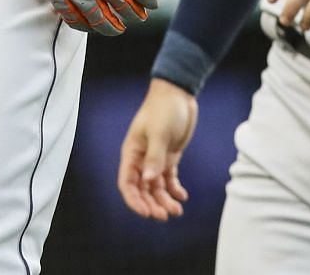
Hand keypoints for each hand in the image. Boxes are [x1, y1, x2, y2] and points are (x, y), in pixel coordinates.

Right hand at [117, 78, 196, 220]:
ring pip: (156, 187)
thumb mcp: (159, 132)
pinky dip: (174, 189)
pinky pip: (169, 179)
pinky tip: (182, 196)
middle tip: (164, 215)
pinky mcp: (169, 157)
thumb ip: (155, 156)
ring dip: (164, 200)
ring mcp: (155, 159)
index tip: (146, 213)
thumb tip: (149, 180)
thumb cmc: (164, 109)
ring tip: (176, 210)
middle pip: (142, 189)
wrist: (178, 94)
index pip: (127, 183)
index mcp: (132, 153)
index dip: (134, 200)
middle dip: (151, 204)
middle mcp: (141, 159)